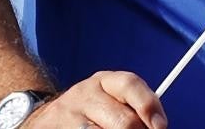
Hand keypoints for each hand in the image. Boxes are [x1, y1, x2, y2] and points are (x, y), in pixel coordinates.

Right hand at [25, 71, 166, 128]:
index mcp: (103, 81)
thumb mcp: (110, 100)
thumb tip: (159, 124)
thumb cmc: (91, 112)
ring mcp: (67, 116)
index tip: (161, 126)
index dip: (149, 106)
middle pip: (124, 121)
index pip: (130, 85)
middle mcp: (84, 94)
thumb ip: (134, 108)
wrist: (44, 120)